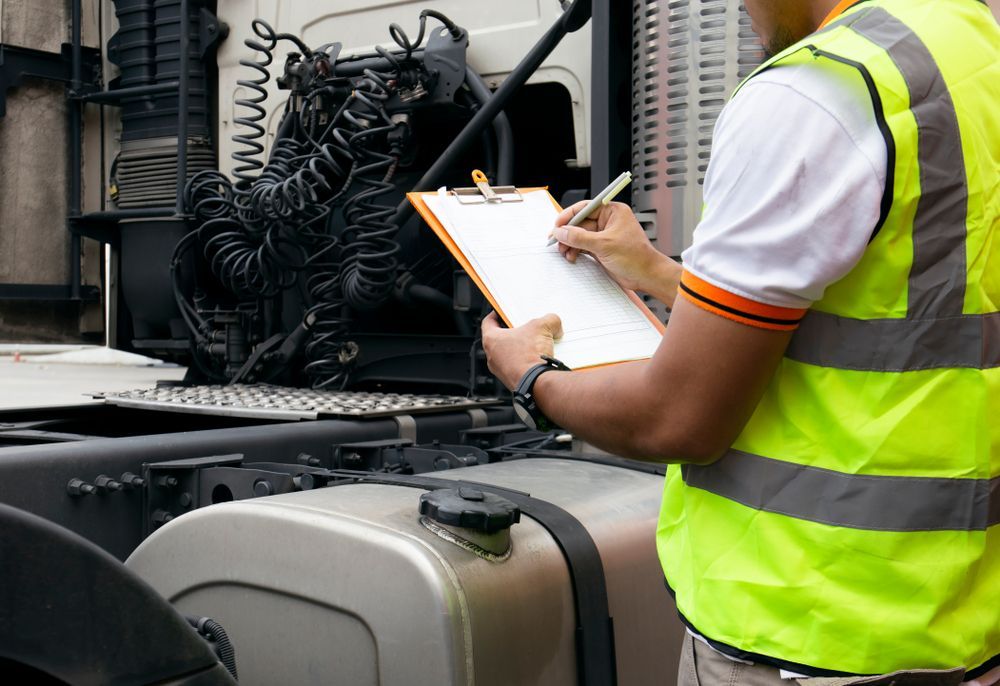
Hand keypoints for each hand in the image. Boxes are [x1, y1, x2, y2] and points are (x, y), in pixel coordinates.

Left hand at [481, 311, 562, 389]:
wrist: (537, 382)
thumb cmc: (530, 356)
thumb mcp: (543, 327)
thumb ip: (549, 320)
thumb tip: (554, 324)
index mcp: (491, 340)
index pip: (488, 322)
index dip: (497, 314)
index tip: (503, 312)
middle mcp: (492, 357)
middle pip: (501, 339)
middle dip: (515, 332)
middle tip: (526, 327)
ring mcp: (501, 371)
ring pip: (510, 355)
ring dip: (521, 349)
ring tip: (537, 343)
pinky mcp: (512, 381)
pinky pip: (518, 367)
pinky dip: (527, 362)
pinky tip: (540, 359)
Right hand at [552, 201, 677, 297]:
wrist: (646, 275)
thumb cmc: (636, 256)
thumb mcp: (604, 244)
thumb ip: (579, 237)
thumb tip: (561, 231)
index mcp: (612, 211)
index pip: (585, 207)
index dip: (569, 215)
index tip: (557, 225)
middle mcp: (608, 221)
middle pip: (580, 222)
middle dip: (567, 233)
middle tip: (556, 241)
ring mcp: (604, 235)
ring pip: (580, 235)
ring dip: (570, 243)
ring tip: (564, 252)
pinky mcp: (601, 248)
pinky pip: (583, 246)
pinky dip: (575, 251)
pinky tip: (571, 256)